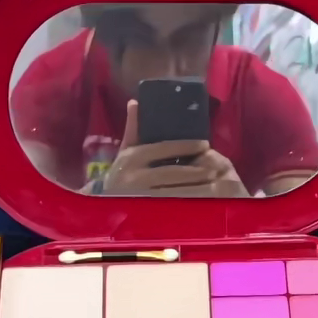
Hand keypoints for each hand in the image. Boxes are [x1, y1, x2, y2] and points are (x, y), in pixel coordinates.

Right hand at [102, 100, 246, 197]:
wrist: (101, 206)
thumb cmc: (120, 175)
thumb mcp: (125, 152)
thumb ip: (133, 130)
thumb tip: (135, 102)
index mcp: (132, 157)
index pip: (164, 148)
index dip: (186, 146)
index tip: (205, 145)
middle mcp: (134, 177)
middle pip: (172, 173)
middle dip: (196, 171)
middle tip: (216, 169)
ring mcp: (140, 198)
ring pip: (174, 193)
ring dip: (197, 189)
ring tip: (214, 185)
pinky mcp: (146, 215)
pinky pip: (171, 209)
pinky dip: (187, 205)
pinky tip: (202, 203)